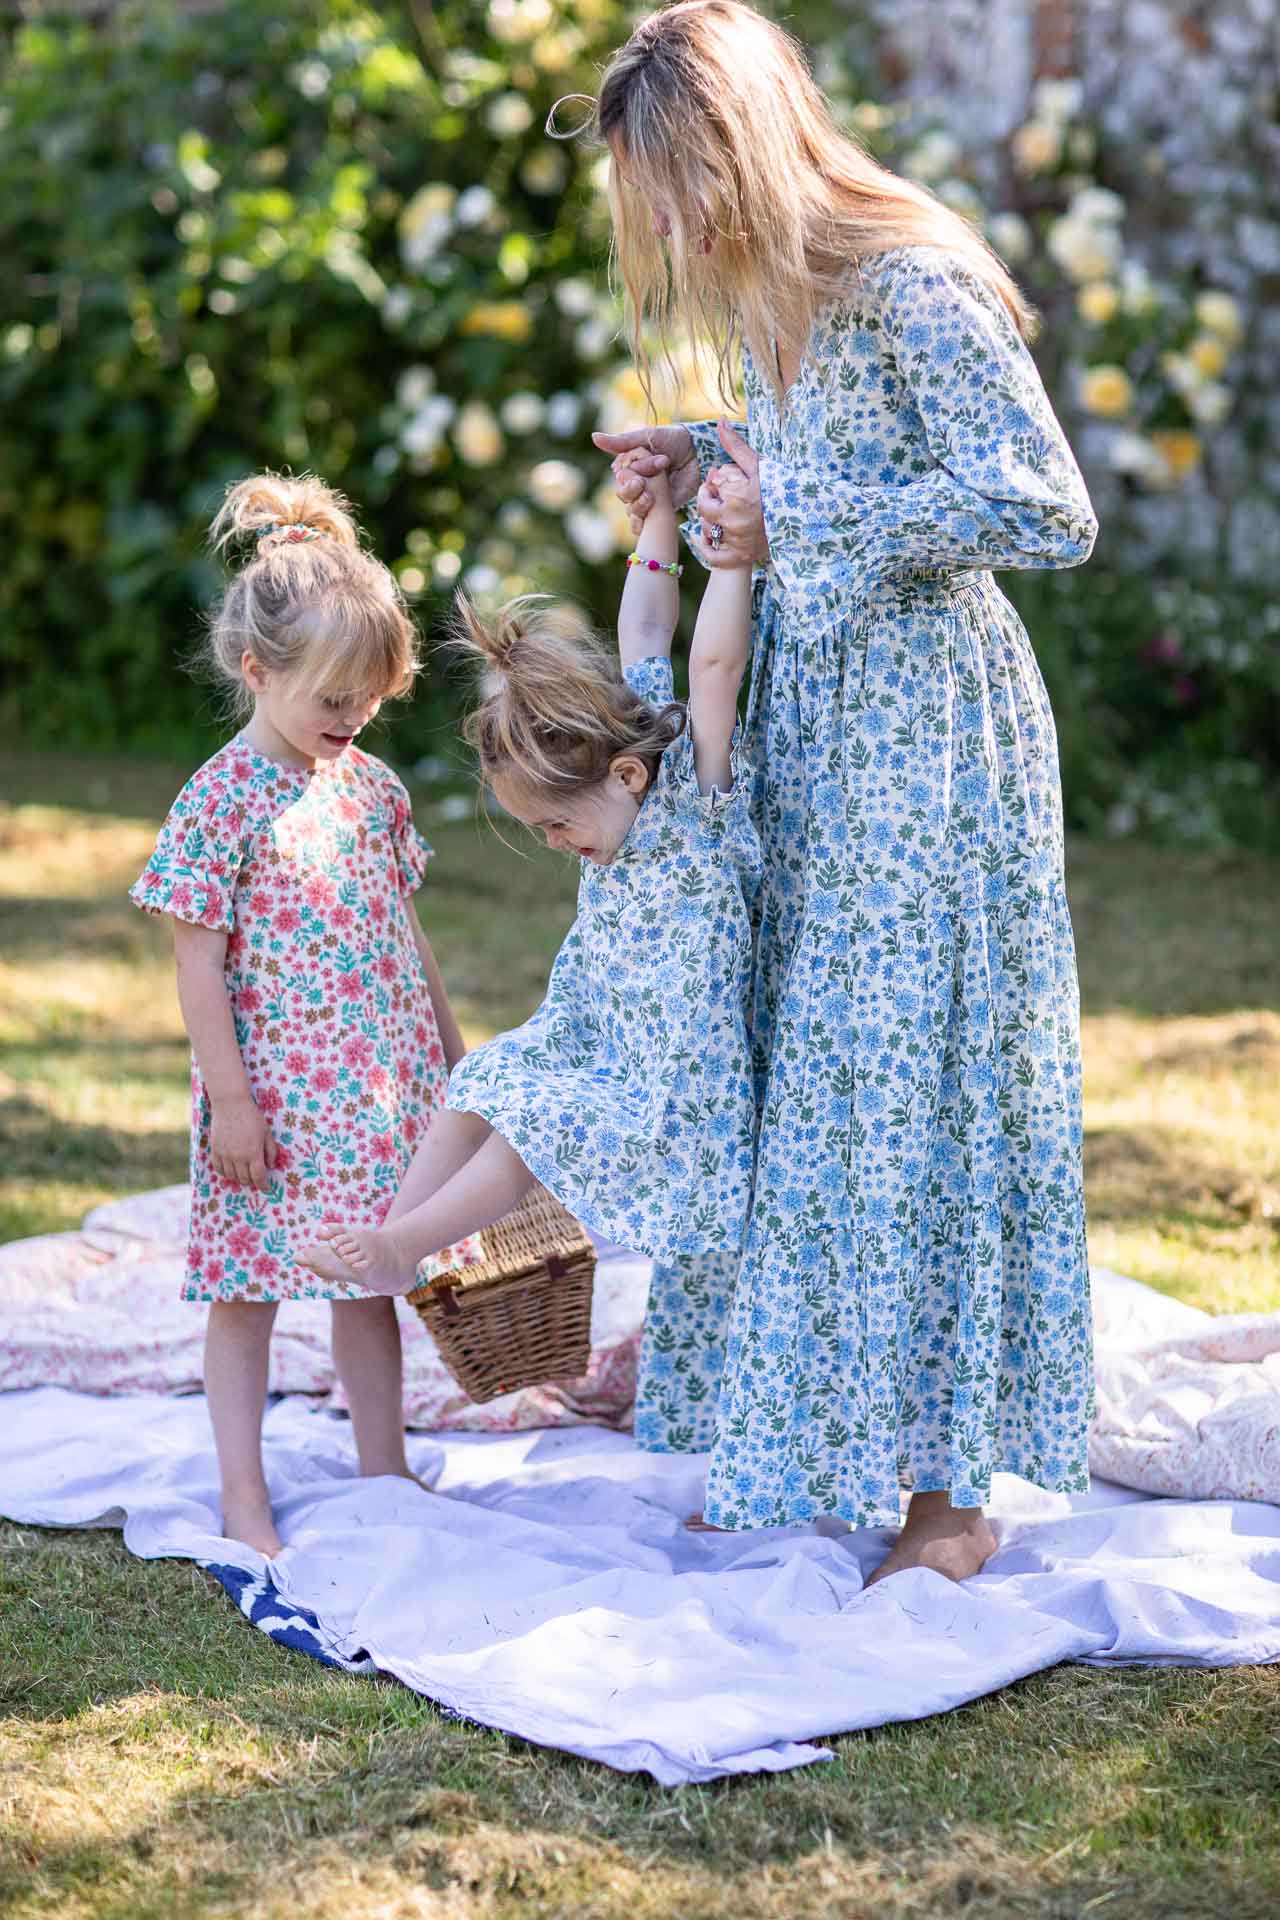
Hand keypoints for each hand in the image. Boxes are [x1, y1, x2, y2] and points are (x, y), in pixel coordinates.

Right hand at [211, 1094, 277, 1191]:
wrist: (231, 1105)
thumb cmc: (252, 1117)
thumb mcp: (267, 1133)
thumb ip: (271, 1150)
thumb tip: (271, 1166)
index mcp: (253, 1153)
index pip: (258, 1176)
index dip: (263, 1185)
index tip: (266, 1186)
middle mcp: (238, 1157)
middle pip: (245, 1179)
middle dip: (252, 1182)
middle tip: (256, 1180)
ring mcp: (225, 1154)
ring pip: (231, 1176)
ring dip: (239, 1179)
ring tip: (245, 1176)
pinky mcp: (215, 1150)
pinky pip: (219, 1168)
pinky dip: (225, 1173)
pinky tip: (231, 1171)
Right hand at [591, 425, 698, 536]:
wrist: (698, 453)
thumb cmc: (673, 440)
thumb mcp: (647, 438)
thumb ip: (621, 442)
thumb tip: (593, 437)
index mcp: (630, 466)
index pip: (620, 477)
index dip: (628, 476)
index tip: (644, 468)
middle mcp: (636, 483)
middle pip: (623, 495)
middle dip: (633, 490)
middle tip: (644, 482)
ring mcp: (648, 497)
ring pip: (632, 509)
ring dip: (639, 505)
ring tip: (650, 497)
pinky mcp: (660, 510)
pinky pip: (644, 522)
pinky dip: (641, 523)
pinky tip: (645, 520)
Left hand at [695, 422, 770, 569]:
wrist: (805, 517)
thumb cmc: (781, 488)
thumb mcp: (759, 465)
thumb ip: (736, 446)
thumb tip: (720, 422)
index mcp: (736, 499)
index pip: (705, 494)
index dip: (710, 488)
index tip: (720, 485)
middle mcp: (734, 522)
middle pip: (704, 513)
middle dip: (709, 504)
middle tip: (721, 499)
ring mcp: (738, 542)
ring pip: (708, 533)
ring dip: (710, 523)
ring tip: (723, 515)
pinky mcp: (743, 557)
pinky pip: (713, 557)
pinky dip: (708, 548)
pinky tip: (713, 537)